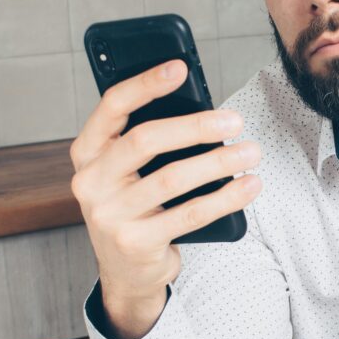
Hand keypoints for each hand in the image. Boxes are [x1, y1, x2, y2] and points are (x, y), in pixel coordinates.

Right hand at [70, 58, 261, 307]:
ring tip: (251, 151)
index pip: (112, 106)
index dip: (145, 84)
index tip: (179, 67)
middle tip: (235, 120)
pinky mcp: (136, 243)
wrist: (126, 271)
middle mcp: (90, 181)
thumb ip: (150, 142)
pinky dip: (226, 197)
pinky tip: (250, 186)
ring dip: (219, 162)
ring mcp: (110, 215)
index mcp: (87, 152)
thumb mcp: (128, 172)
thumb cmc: (136, 205)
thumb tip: (207, 113)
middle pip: (146, 139)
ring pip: (173, 178)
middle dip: (196, 126)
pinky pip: (190, 214)